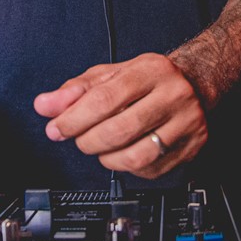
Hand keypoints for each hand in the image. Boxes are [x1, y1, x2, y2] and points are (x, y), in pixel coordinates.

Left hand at [32, 53, 205, 177]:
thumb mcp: (111, 74)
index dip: (73, 119)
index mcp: (151, 71)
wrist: (195, 83)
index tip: (56, 128)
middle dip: (88, 141)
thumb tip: (46, 106)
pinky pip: (150, 169)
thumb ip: (76, 90)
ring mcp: (187, 123)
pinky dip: (127, 167)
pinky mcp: (191, 147)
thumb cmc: (148, 79)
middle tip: (78, 139)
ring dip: (107, 159)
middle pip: (120, 130)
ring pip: (136, 156)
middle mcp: (174, 95)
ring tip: (100, 148)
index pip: (105, 99)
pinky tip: (122, 153)